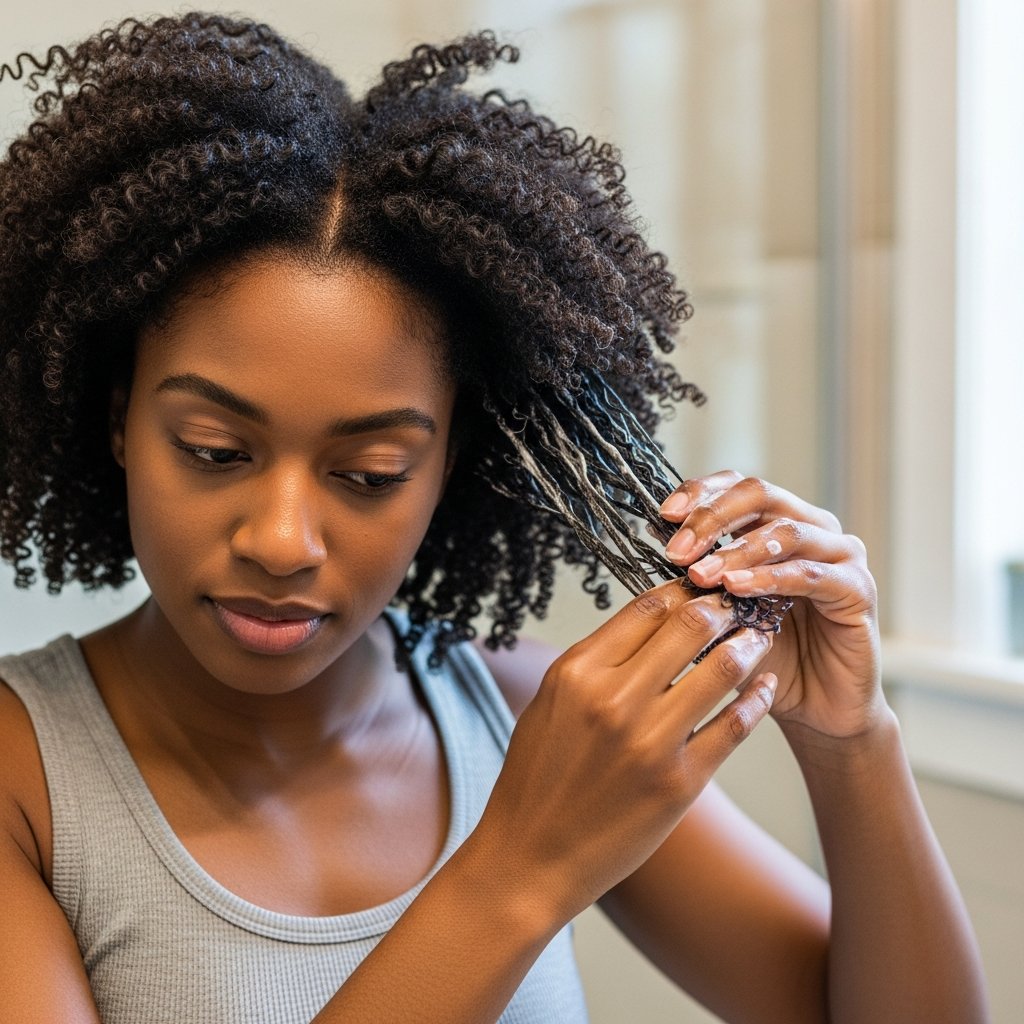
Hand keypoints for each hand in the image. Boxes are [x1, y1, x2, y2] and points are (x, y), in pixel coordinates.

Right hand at [478, 583, 775, 921]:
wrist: (530, 858)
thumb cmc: (536, 778)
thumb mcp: (550, 703)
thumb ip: (595, 661)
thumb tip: (649, 622)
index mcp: (577, 672)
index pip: (646, 606)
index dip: (683, 590)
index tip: (701, 588)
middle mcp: (613, 699)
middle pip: (690, 625)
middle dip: (722, 607)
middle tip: (739, 603)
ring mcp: (650, 742)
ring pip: (722, 668)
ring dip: (749, 644)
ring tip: (760, 637)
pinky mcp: (680, 783)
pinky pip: (734, 726)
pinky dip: (756, 699)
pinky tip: (766, 686)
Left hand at [660, 471, 883, 740]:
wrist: (810, 705)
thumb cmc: (764, 653)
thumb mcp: (720, 610)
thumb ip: (698, 578)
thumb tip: (655, 551)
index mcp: (776, 521)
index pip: (735, 486)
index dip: (700, 493)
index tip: (664, 515)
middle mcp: (811, 526)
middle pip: (759, 494)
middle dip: (711, 518)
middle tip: (678, 550)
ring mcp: (839, 554)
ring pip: (784, 531)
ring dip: (736, 550)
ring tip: (701, 574)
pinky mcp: (858, 587)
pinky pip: (810, 574)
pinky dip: (769, 578)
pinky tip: (737, 588)